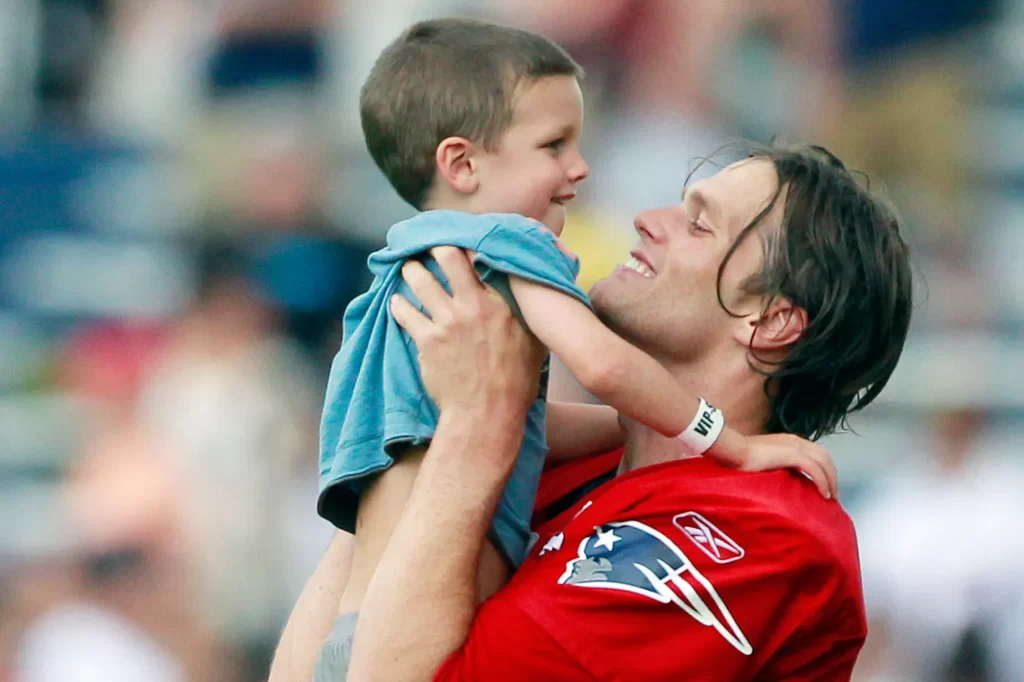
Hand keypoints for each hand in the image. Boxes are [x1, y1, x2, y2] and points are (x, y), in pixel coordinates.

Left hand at [390, 246, 546, 415]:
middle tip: (428, 247)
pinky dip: (399, 304)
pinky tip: (397, 301)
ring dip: (411, 271)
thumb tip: (532, 296)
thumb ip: (528, 313)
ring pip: (420, 280)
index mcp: (501, 302)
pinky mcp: (428, 340)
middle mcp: (473, 305)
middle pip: (447, 257)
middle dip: (435, 247)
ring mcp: (448, 322)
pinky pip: (405, 313)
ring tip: (408, 268)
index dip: (468, 245)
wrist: (487, 413)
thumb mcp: (535, 341)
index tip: (460, 241)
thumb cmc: (516, 382)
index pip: (481, 258)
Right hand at [728, 432, 838, 499]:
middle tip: (832, 493)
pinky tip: (823, 494)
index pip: (815, 453)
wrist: (734, 450)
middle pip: (824, 456)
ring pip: (824, 462)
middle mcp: (796, 441)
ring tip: (831, 496)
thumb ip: (777, 465)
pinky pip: (815, 470)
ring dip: (831, 479)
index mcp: (789, 441)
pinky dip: (823, 482)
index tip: (824, 484)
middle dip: (831, 475)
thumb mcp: (765, 460)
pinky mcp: (793, 455)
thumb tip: (782, 480)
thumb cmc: (741, 456)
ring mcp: (795, 446)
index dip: (823, 468)